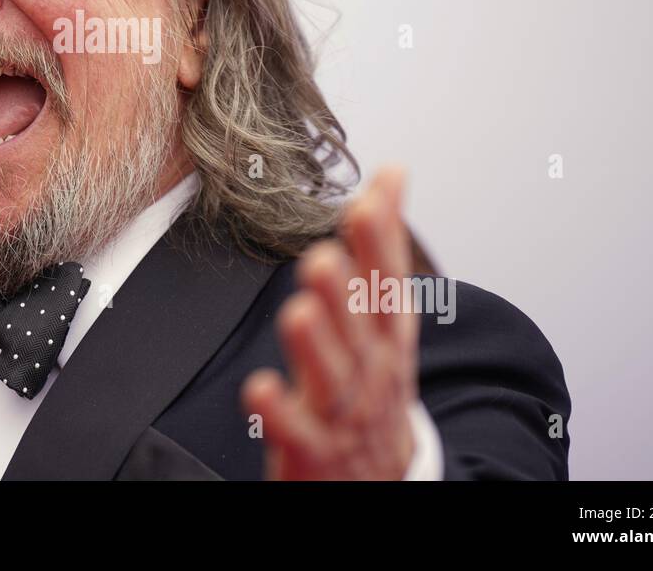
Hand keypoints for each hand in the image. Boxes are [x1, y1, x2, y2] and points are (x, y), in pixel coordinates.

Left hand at [240, 165, 420, 479]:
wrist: (379, 481)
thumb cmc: (375, 382)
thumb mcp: (386, 315)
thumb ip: (381, 244)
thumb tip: (392, 172)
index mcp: (387, 335)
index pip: (388, 283)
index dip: (382, 243)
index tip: (369, 202)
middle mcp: (370, 370)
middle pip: (359, 330)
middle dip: (344, 295)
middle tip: (322, 258)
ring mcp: (342, 412)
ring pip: (331, 377)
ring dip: (316, 345)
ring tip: (298, 312)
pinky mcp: (311, 450)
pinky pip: (293, 430)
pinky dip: (278, 412)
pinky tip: (260, 388)